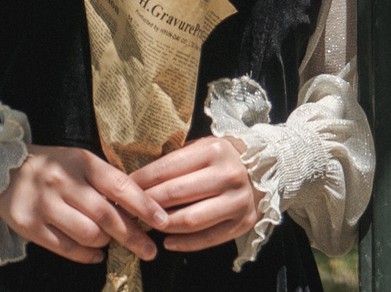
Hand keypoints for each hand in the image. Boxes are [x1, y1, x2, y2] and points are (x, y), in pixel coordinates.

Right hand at [0, 145, 168, 263]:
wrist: (0, 170)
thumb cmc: (51, 167)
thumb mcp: (79, 162)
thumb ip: (104, 180)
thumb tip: (140, 205)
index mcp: (82, 162)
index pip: (121, 186)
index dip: (145, 206)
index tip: (163, 221)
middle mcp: (64, 182)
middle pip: (107, 216)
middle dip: (133, 236)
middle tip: (149, 250)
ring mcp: (45, 205)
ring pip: (89, 235)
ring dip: (107, 244)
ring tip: (111, 243)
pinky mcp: (30, 225)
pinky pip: (67, 248)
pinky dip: (87, 255)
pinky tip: (95, 254)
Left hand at [131, 134, 261, 253]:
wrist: (267, 168)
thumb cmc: (223, 158)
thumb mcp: (203, 147)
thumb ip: (176, 161)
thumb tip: (137, 180)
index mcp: (214, 150)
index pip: (167, 168)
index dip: (141, 180)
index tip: (123, 188)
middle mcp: (228, 174)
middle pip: (175, 194)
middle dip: (146, 204)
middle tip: (129, 210)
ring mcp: (238, 200)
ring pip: (190, 220)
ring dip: (163, 225)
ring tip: (147, 225)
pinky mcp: (242, 222)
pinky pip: (207, 238)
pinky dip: (184, 243)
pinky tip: (168, 241)